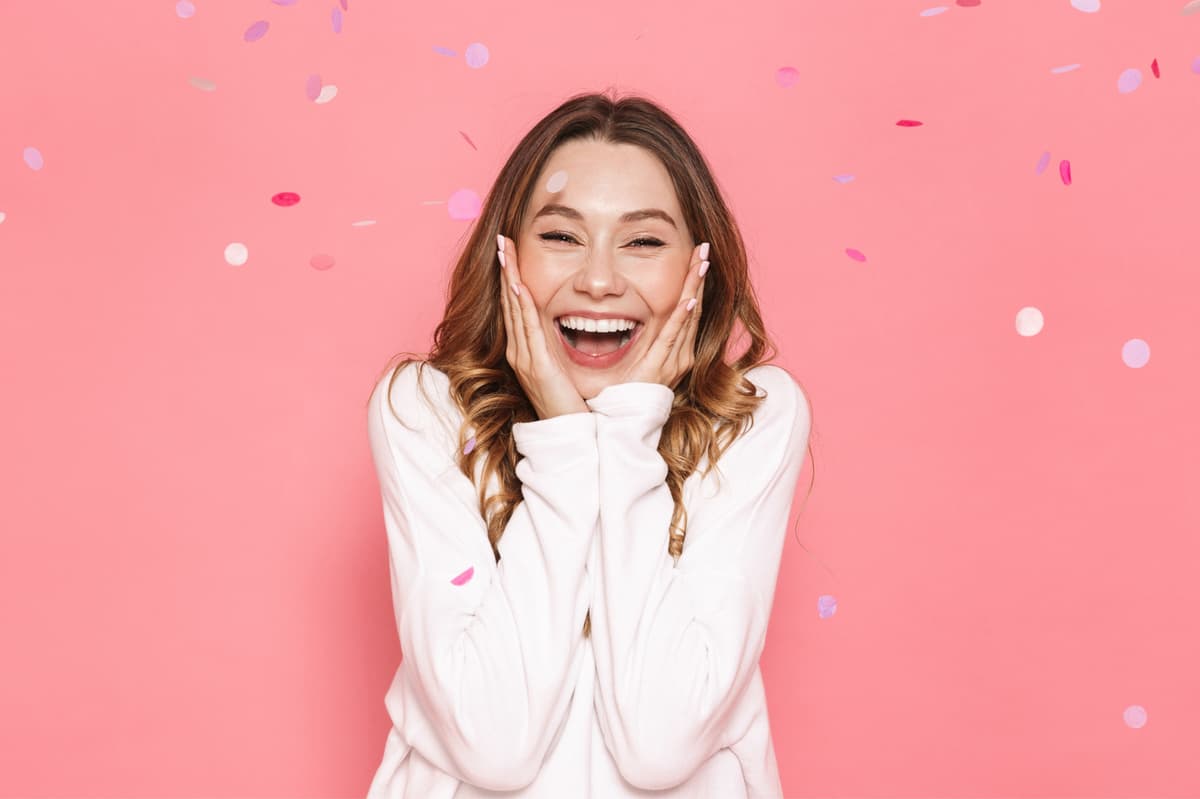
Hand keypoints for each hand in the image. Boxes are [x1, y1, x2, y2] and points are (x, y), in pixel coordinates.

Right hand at [497, 233, 588, 420]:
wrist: (569, 437)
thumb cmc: (571, 406)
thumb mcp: (563, 371)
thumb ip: (560, 351)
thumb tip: (574, 330)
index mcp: (527, 352)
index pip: (517, 307)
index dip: (512, 278)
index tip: (510, 253)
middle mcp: (520, 352)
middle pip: (510, 303)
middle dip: (506, 271)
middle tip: (503, 241)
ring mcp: (525, 358)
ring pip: (515, 310)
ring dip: (509, 279)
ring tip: (506, 252)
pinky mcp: (536, 365)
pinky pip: (527, 328)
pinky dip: (521, 304)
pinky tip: (517, 285)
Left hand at [609, 241, 708, 390]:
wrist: (621, 424)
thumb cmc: (622, 393)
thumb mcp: (633, 360)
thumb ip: (636, 340)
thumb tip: (624, 317)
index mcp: (673, 351)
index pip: (687, 309)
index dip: (692, 283)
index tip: (695, 258)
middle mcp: (679, 354)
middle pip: (693, 307)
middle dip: (697, 277)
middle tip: (703, 249)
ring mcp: (672, 361)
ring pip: (687, 317)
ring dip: (694, 288)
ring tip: (701, 262)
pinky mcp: (660, 367)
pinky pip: (672, 337)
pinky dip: (682, 318)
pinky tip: (688, 299)